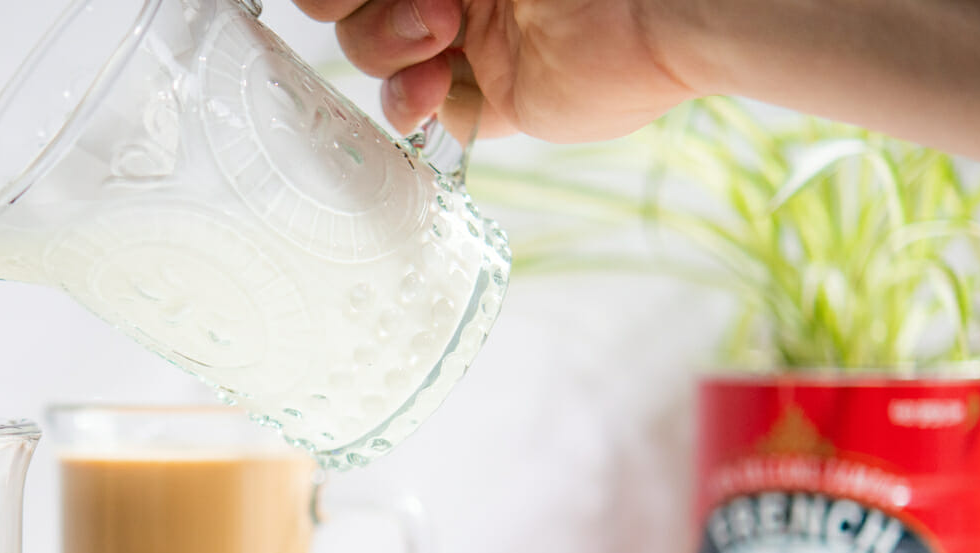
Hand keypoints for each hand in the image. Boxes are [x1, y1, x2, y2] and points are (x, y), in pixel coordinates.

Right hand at [292, 0, 698, 142]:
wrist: (660, 4)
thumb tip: (319, 1)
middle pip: (352, 12)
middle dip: (365, 9)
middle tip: (422, 6)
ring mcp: (473, 42)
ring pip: (380, 61)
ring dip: (387, 52)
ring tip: (438, 37)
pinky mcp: (498, 99)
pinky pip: (425, 114)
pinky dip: (412, 105)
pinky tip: (427, 92)